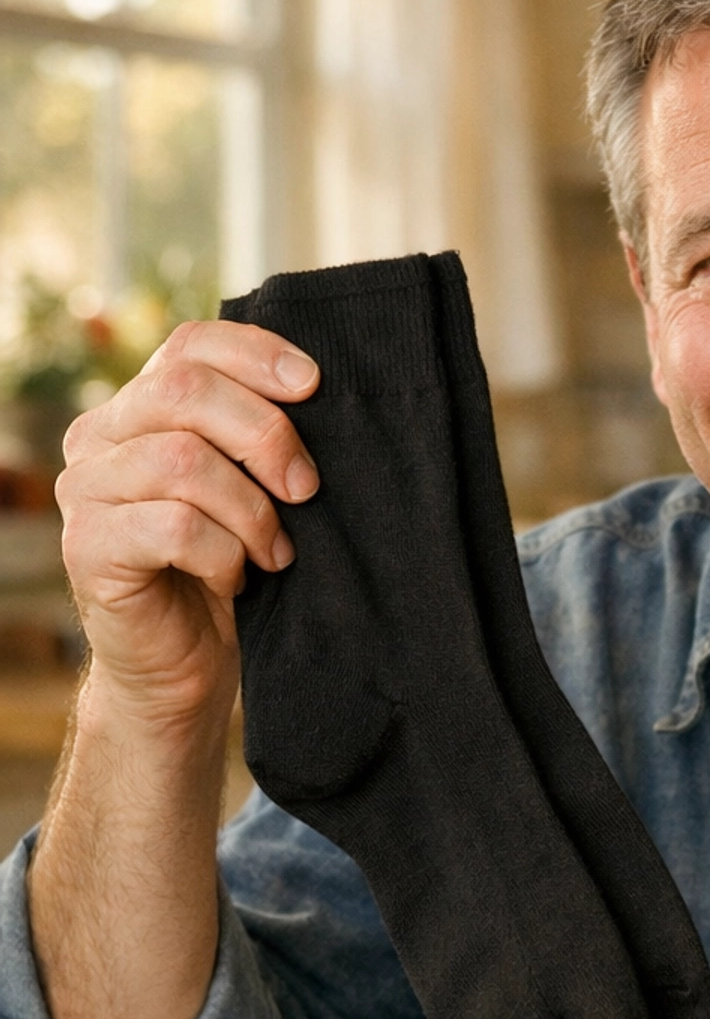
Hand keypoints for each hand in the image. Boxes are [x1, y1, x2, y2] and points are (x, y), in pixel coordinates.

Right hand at [56, 320, 320, 727]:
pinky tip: (235, 579)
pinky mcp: (88, 548)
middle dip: (264, 434)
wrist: (183, 671)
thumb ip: (253, 437)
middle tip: (305, 489)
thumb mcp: (248, 491)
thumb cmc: (226, 575)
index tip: (314, 385)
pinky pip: (174, 526)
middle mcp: (97, 440)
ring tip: (274, 552)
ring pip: (184, 461)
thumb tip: (315, 387)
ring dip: (251, 510)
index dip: (255, 354)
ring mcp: (85, 492)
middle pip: (185, 391)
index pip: (188, 346)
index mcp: (135, 411)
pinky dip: (224, 554)